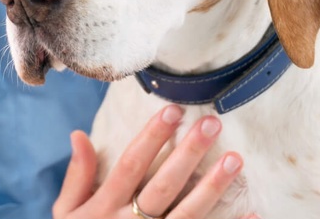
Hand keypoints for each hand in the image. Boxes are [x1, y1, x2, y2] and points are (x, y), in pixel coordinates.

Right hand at [53, 105, 256, 218]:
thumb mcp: (66, 213)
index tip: (173, 110)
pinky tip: (253, 214)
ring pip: (189, 213)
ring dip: (213, 186)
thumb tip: (79, 135)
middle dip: (188, 152)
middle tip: (212, 124)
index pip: (132, 164)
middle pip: (164, 184)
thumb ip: (77, 176)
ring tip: (235, 159)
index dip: (152, 137)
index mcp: (105, 207)